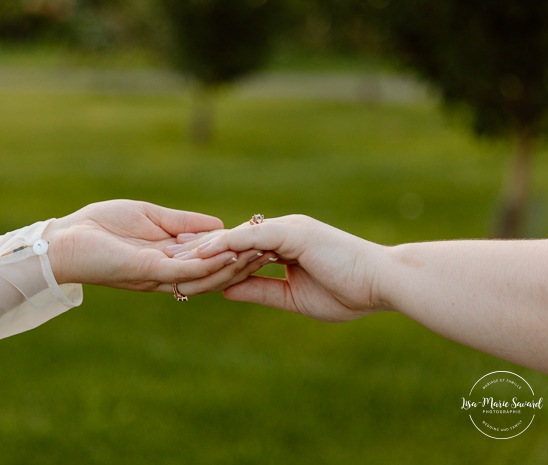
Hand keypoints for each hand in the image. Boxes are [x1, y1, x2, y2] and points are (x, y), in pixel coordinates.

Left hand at [43, 200, 262, 295]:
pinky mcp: (148, 272)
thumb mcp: (151, 217)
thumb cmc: (101, 226)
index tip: (262, 240)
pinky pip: (185, 271)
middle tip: (271, 250)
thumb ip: (183, 222)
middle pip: (214, 273)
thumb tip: (218, 225)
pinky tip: (229, 251)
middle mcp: (169, 273)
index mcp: (170, 260)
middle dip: (242, 263)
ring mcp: (159, 275)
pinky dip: (208, 263)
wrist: (65, 239)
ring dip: (232, 265)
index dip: (236, 252)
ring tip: (258, 251)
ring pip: (205, 276)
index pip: (210, 260)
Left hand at [187, 215, 388, 321]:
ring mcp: (288, 229)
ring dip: (206, 246)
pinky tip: (203, 252)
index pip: (240, 251)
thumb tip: (225, 289)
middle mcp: (282, 232)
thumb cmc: (347, 292)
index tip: (184, 268)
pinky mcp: (294, 232)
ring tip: (173, 254)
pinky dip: (228, 243)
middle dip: (200, 249)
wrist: (382, 284)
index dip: (213, 259)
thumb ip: (259, 289)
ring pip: (237, 235)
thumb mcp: (291, 297)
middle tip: (166, 256)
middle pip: (232, 239)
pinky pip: (253, 235)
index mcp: (284, 246)